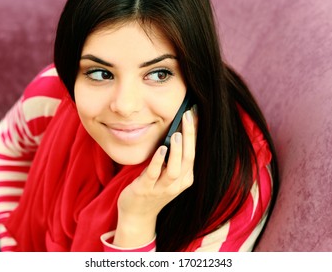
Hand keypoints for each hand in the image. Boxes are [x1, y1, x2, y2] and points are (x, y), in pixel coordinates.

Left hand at [114, 108, 196, 247]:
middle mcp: (177, 185)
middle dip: (189, 137)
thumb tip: (175, 131)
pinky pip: (154, 174)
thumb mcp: (167, 175)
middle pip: (188, 159)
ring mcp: (162, 189)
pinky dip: (159, 161)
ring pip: (175, 169)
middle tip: (188, 116)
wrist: (137, 215)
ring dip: (177, 151)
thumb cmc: (152, 190)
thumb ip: (173, 158)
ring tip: (177, 134)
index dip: (194, 134)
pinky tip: (161, 149)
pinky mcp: (145, 190)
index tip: (194, 115)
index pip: (193, 153)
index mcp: (185, 179)